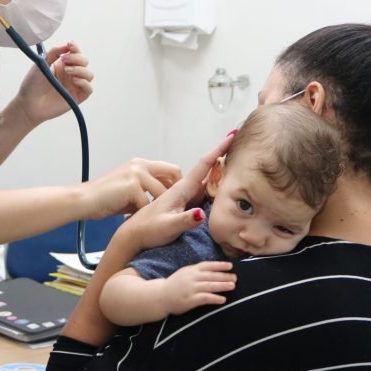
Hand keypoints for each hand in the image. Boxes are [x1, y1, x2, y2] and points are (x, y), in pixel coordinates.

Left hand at [8, 41, 93, 126]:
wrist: (28, 103)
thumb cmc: (32, 85)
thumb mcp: (41, 63)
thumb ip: (53, 53)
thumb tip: (66, 45)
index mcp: (62, 65)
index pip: (75, 53)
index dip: (75, 48)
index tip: (69, 45)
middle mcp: (70, 74)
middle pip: (84, 62)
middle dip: (77, 58)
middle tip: (64, 60)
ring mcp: (74, 86)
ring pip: (89, 74)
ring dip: (80, 70)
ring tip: (67, 71)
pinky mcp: (76, 98)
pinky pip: (88, 89)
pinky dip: (84, 83)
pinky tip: (74, 80)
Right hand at [85, 157, 182, 217]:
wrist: (84, 201)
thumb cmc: (105, 199)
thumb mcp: (130, 190)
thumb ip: (147, 190)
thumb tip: (164, 197)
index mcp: (140, 164)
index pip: (170, 169)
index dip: (176, 185)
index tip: (178, 199)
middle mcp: (140, 165)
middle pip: (173, 173)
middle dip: (176, 191)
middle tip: (174, 208)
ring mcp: (136, 174)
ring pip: (162, 192)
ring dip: (160, 207)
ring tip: (156, 217)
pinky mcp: (131, 186)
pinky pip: (147, 204)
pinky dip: (143, 215)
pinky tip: (138, 221)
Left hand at [118, 133, 235, 250]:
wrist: (133, 235)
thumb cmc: (148, 230)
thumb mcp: (168, 226)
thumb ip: (185, 220)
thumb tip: (202, 213)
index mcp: (181, 189)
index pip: (203, 165)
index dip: (218, 150)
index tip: (231, 135)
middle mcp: (183, 189)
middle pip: (207, 168)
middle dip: (222, 155)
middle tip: (238, 142)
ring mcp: (183, 196)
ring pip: (205, 179)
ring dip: (219, 168)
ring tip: (234, 159)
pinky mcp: (183, 204)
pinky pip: (202, 190)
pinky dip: (213, 183)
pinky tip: (219, 184)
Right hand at [163, 261, 235, 313]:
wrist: (161, 296)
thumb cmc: (175, 285)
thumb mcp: (185, 273)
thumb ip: (197, 271)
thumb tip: (214, 271)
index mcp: (191, 270)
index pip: (207, 265)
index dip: (219, 265)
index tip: (230, 265)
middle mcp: (192, 278)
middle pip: (211, 276)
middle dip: (224, 276)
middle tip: (235, 277)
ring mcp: (191, 289)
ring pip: (209, 286)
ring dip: (222, 285)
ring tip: (233, 286)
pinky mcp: (190, 300)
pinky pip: (204, 298)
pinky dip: (214, 298)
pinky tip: (223, 300)